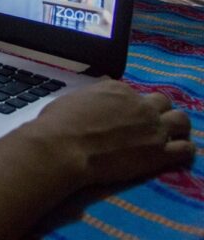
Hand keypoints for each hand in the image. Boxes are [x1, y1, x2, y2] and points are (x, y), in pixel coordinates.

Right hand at [33, 79, 193, 185]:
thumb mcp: (73, 98)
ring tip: (166, 138)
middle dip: (157, 112)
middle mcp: (139, 104)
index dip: (130, 106)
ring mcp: (152, 128)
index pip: (134, 93)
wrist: (63, 148)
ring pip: (181, 121)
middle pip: (162, 102)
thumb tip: (95, 98)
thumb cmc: (58, 124)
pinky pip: (186, 148)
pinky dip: (183, 150)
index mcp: (117, 89)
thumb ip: (92, 97)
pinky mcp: (159, 153)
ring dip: (176, 128)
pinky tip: (172, 154)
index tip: (122, 117)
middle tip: (147, 126)